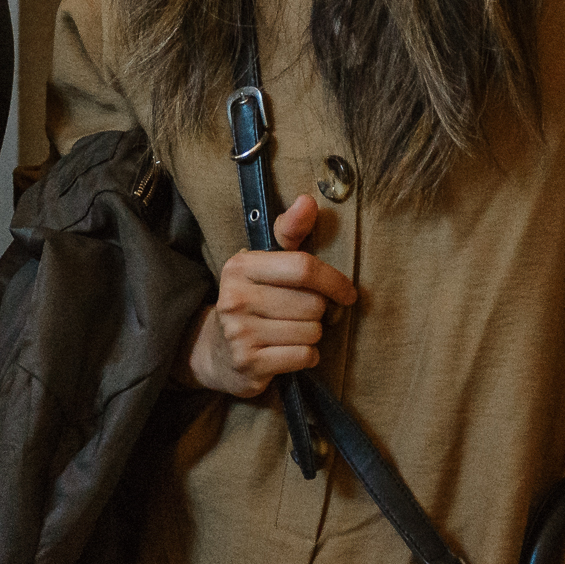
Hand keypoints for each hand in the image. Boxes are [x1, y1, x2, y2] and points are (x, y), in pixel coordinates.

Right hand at [183, 192, 357, 397]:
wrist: (218, 352)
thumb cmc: (254, 301)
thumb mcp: (266, 265)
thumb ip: (289, 233)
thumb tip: (308, 200)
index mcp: (240, 266)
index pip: (303, 267)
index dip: (334, 281)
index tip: (346, 293)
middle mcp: (234, 297)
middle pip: (313, 304)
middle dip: (318, 312)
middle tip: (304, 315)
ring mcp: (239, 332)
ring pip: (312, 332)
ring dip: (312, 335)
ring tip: (292, 332)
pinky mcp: (249, 363)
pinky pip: (304, 356)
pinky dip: (305, 356)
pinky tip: (287, 352)